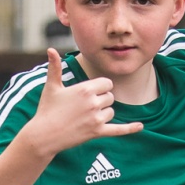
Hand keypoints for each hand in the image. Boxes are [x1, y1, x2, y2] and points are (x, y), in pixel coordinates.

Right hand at [19, 48, 140, 159]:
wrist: (43, 136)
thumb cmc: (46, 110)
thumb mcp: (51, 87)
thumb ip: (55, 67)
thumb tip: (50, 49)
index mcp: (85, 89)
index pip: (107, 83)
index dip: (100, 88)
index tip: (89, 93)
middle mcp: (93, 102)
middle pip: (110, 97)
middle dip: (101, 101)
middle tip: (83, 108)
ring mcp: (96, 118)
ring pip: (111, 112)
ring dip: (103, 114)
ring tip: (84, 118)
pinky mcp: (97, 132)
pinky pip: (118, 130)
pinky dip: (130, 129)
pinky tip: (141, 126)